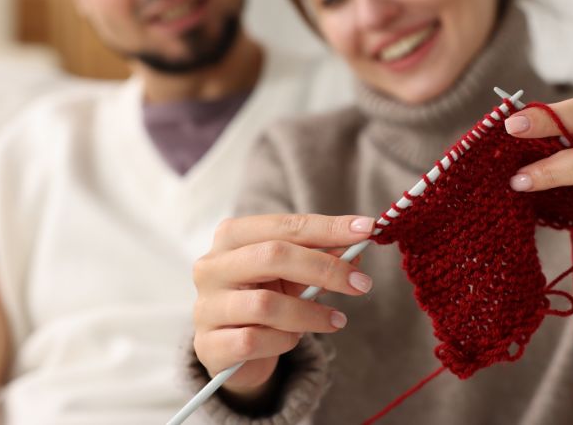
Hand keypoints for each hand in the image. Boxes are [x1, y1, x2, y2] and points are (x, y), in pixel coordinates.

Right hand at [191, 214, 373, 398]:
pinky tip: (294, 340)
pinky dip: (283, 341)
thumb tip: (357, 247)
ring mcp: (206, 306)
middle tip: (361, 284)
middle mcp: (212, 266)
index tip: (366, 230)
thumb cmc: (267, 297)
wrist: (234, 348)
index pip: (285, 224)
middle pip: (273, 256)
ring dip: (310, 314)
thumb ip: (323, 256)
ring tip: (334, 320)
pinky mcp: (208, 345)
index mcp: (232, 236)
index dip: (328, 226)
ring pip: (265, 305)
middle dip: (325, 268)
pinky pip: (253, 341)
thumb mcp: (296, 273)